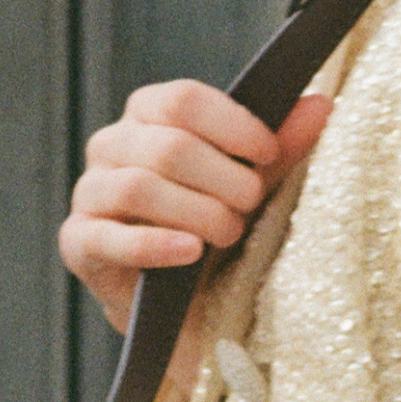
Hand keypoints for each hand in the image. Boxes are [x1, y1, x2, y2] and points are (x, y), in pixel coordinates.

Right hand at [59, 79, 332, 333]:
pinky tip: (190, 253)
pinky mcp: (78, 242)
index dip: (232, 124)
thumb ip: (281, 148)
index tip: (269, 154)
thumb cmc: (218, 226)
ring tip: (230, 233)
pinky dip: (155, 244)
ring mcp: (90, 192)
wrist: (186, 302)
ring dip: (197, 212)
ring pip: (137, 186)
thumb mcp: (254, 184)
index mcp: (150, 115)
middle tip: (253, 205)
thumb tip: (322, 104)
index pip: (183, 99)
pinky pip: (109, 237)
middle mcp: (111, 145)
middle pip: (167, 146)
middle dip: (222, 179)